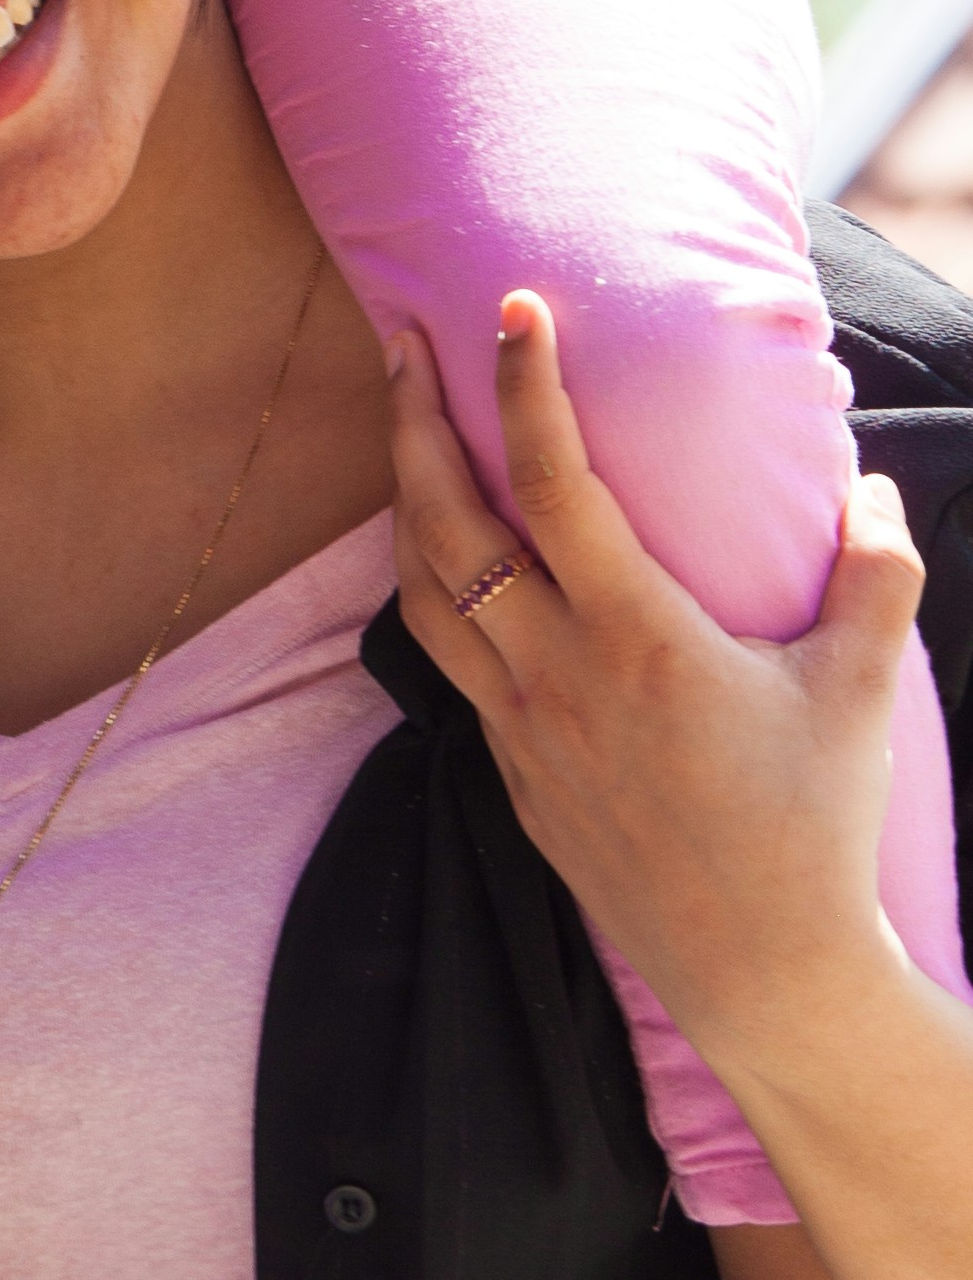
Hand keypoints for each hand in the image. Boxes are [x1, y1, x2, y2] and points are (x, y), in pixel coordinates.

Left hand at [390, 293, 924, 1060]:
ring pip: (421, 591)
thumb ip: (875, 574)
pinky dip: (428, 589)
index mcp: (637, 636)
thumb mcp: (862, 690)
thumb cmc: (816, 826)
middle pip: (444, 521)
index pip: (553, 481)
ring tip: (408, 434)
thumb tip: (872, 484)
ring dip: (406, 501)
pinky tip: (444, 560)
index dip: (525, 384)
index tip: (511, 306)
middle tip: (404, 341)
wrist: (763, 973)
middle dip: (414, 419)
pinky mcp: (510, 775)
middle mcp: (556, 674)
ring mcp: (520, 728)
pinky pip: (444, 660)